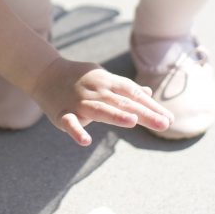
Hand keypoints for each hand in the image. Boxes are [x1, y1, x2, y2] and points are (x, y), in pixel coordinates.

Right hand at [30, 57, 174, 146]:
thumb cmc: (78, 78)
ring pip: (98, 109)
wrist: (44, 72)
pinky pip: (69, 123)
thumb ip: (124, 88)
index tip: (170, 119)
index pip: (133, 93)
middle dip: (144, 113)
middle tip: (165, 124)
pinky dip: (76, 131)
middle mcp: (95, 91)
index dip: (151, 106)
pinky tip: (85, 141)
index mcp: (107, 82)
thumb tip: (148, 95)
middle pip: (122, 102)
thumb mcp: (103, 78)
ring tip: (132, 122)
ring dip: (115, 115)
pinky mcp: (61, 113)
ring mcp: (78, 102)